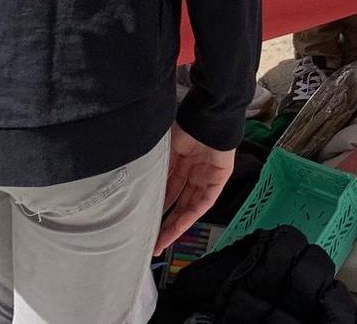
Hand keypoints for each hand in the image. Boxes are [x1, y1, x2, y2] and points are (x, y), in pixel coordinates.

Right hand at [155, 124, 233, 254]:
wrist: (208, 113)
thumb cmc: (185, 124)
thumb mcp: (164, 150)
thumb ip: (156, 167)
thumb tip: (137, 186)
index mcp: (179, 162)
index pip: (166, 191)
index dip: (156, 208)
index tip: (143, 224)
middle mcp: (192, 172)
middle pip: (177, 203)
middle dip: (165, 224)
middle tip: (152, 242)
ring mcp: (206, 176)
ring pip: (190, 206)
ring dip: (176, 225)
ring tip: (162, 242)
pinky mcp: (219, 178)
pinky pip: (205, 201)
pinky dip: (192, 214)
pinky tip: (179, 227)